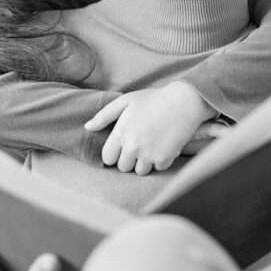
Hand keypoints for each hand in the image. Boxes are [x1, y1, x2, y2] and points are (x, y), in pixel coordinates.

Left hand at [84, 81, 216, 175]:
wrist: (183, 102)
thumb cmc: (152, 99)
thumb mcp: (125, 101)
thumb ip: (104, 115)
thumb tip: (87, 127)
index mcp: (121, 133)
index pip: (108, 158)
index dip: (114, 153)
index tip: (121, 146)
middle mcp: (133, 147)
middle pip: (123, 167)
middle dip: (128, 158)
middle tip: (138, 144)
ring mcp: (149, 154)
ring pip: (139, 171)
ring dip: (143, 162)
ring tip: (150, 145)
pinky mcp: (164, 159)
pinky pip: (157, 168)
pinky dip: (159, 160)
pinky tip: (162, 145)